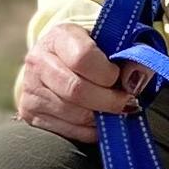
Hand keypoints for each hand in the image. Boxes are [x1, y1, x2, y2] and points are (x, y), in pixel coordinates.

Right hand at [18, 24, 149, 142]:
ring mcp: (32, 89)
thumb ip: (130, 58)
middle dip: (109, 101)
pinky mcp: (31, 114)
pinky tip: (99, 120)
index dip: (107, 73)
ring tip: (112, 109)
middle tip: (125, 101)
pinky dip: (92, 131)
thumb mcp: (113, 47)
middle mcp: (39, 60)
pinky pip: (69, 131)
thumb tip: (136, 79)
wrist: (62, 66)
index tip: (118, 76)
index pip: (83, 58)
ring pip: (75, 114)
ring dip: (102, 117)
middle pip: (77, 90)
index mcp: (60, 36)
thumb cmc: (96, 56)